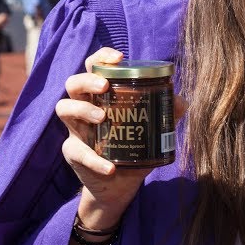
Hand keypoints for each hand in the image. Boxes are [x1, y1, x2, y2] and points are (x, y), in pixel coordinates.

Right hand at [55, 47, 187, 230]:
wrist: (121, 187)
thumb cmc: (135, 149)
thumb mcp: (154, 131)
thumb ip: (167, 114)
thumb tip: (180, 101)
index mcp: (102, 96)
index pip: (94, 67)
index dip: (101, 58)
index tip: (118, 58)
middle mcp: (85, 107)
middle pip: (73, 83)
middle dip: (87, 80)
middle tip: (105, 87)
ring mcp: (76, 129)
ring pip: (64, 108)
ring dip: (82, 110)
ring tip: (102, 118)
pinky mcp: (73, 153)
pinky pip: (77, 152)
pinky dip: (94, 160)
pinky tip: (111, 167)